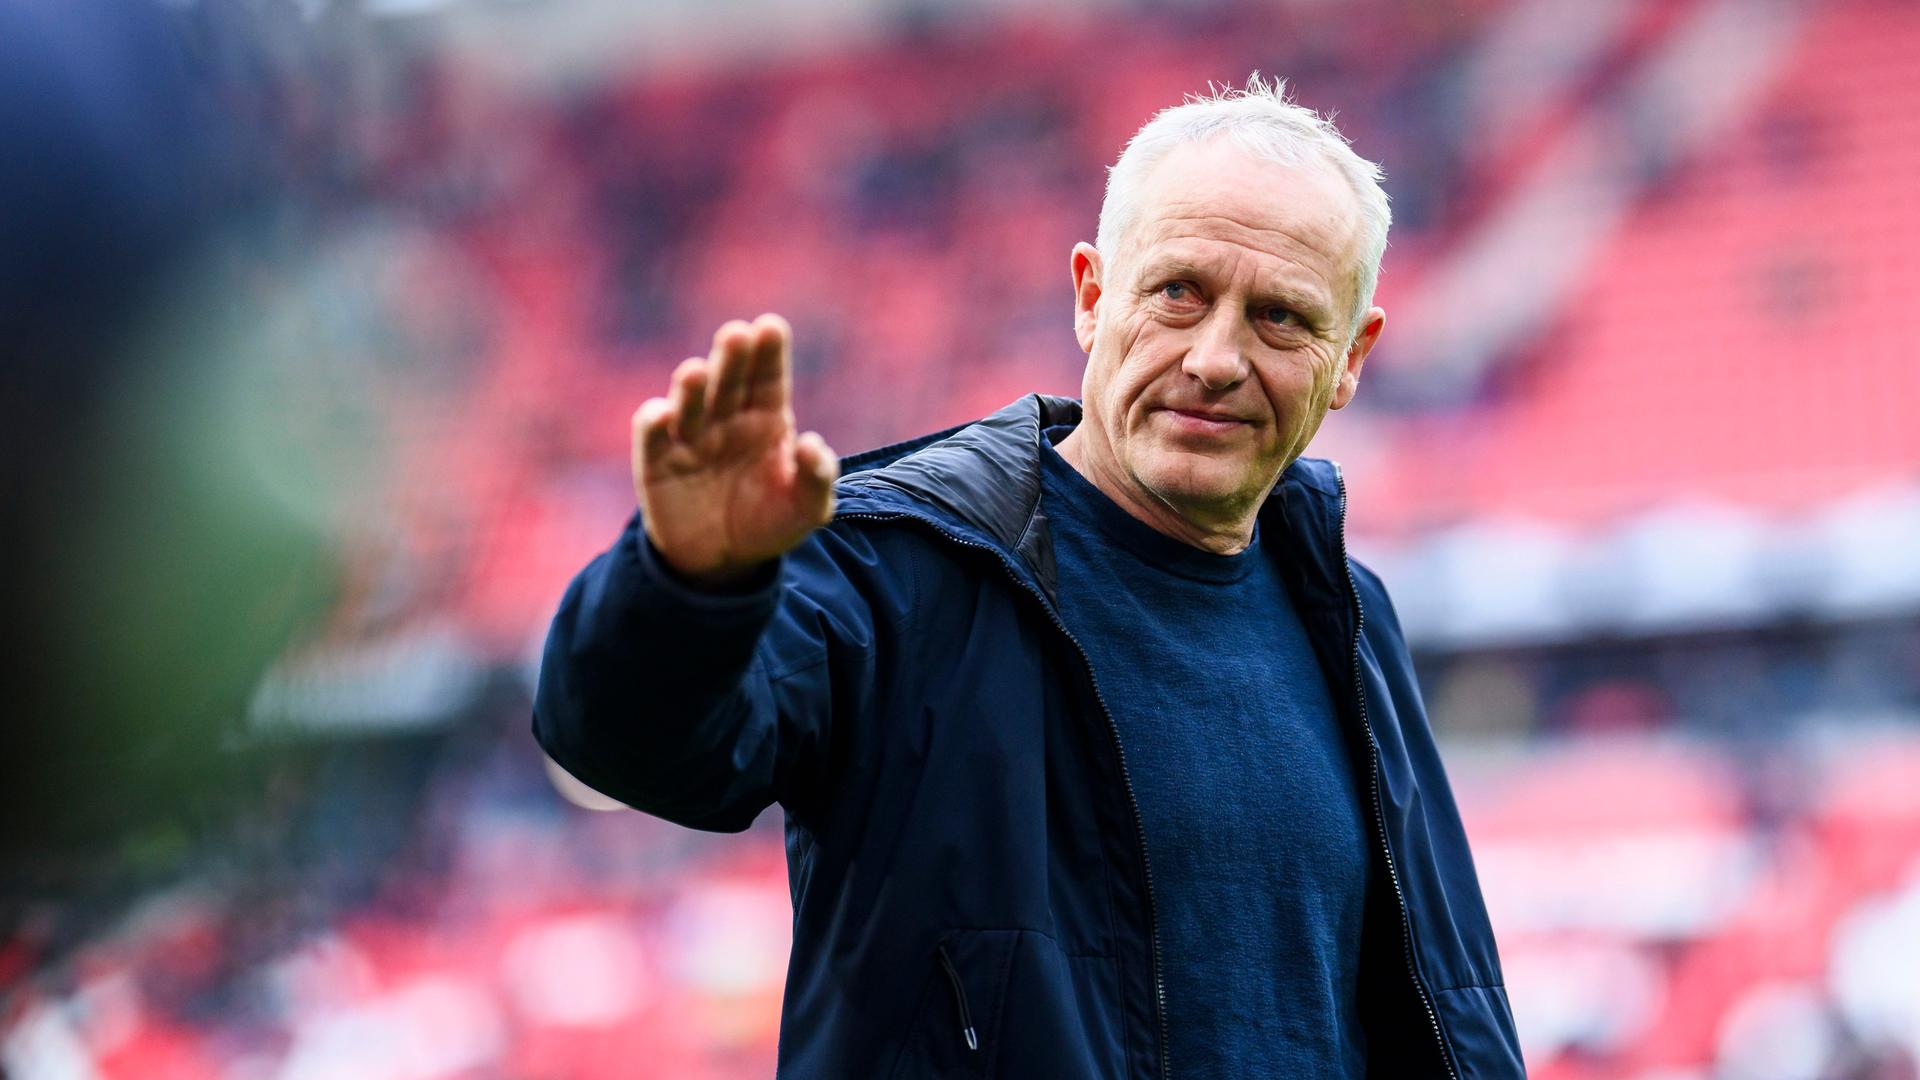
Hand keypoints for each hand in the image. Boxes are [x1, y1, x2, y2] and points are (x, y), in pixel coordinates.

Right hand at [632, 314, 838, 586]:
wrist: (724, 562)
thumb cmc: (770, 524)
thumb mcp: (807, 509)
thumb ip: (817, 477)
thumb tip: (812, 443)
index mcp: (767, 419)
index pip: (768, 378)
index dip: (769, 352)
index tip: (770, 327)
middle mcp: (727, 418)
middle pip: (729, 380)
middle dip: (732, 357)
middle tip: (736, 335)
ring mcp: (691, 436)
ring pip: (690, 402)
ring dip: (691, 387)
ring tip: (695, 373)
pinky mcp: (657, 461)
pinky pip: (653, 435)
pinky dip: (654, 421)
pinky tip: (662, 415)